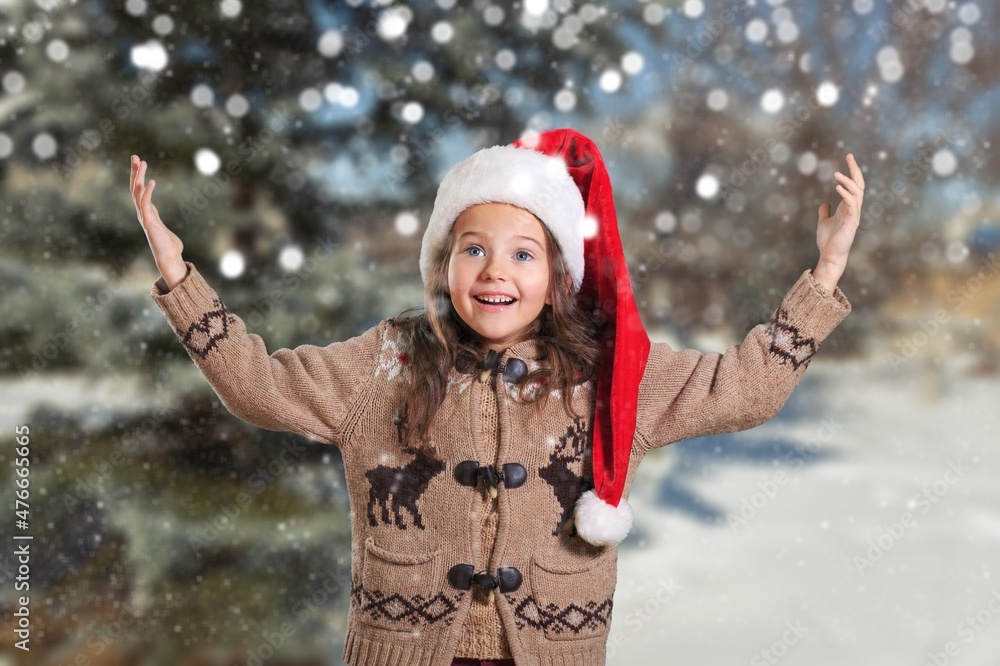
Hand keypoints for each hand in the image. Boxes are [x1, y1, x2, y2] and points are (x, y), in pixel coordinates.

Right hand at [131, 155, 186, 289]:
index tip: (139, 162)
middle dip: (134, 171)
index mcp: (146, 211)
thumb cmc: (169, 246)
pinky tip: (152, 181)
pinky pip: (146, 203)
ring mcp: (144, 216)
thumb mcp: (164, 230)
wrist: (169, 257)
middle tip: (134, 156)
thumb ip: (160, 224)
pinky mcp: (149, 221)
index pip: (138, 190)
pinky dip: (147, 192)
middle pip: (134, 187)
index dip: (137, 176)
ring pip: (137, 192)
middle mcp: (142, 212)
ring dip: (138, 177)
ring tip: (142, 162)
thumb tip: (163, 227)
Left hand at [813, 153, 864, 292]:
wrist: (829, 256)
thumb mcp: (823, 222)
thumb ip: (824, 212)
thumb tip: (824, 203)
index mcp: (848, 207)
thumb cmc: (828, 241)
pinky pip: (852, 205)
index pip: (853, 185)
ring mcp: (854, 215)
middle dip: (855, 170)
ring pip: (857, 193)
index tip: (849, 157)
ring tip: (837, 174)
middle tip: (849, 156)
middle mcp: (853, 208)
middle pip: (859, 185)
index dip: (852, 171)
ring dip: (847, 182)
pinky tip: (838, 187)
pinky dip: (846, 195)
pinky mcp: (851, 222)